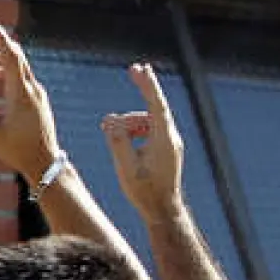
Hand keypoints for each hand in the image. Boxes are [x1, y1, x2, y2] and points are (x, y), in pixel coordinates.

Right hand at [0, 19, 62, 184]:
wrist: (44, 162)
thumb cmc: (18, 151)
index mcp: (21, 95)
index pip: (11, 57)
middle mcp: (31, 89)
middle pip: (14, 55)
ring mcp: (36, 93)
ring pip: (16, 65)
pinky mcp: (35, 98)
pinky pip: (19, 76)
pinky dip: (3, 70)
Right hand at [102, 62, 184, 220]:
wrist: (162, 210)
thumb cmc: (144, 191)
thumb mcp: (125, 167)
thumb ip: (117, 141)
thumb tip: (109, 119)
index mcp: (163, 139)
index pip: (156, 105)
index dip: (147, 85)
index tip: (139, 69)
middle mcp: (170, 137)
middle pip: (150, 111)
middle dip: (138, 98)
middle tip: (128, 81)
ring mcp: (169, 143)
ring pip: (147, 121)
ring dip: (129, 123)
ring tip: (110, 132)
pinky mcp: (166, 149)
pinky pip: (149, 131)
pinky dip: (135, 131)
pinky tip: (122, 142)